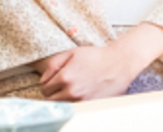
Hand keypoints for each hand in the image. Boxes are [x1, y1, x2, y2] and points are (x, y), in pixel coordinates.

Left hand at [34, 23, 162, 100]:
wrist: (119, 63)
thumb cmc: (96, 56)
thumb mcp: (72, 53)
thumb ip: (54, 64)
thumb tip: (43, 79)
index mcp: (65, 77)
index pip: (44, 89)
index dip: (47, 84)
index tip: (53, 82)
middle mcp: (71, 91)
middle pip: (51, 100)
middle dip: (52, 93)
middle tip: (59, 87)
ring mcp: (81, 100)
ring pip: (62, 106)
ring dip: (62, 100)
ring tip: (70, 90)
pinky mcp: (90, 105)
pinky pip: (75, 109)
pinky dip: (74, 104)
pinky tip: (80, 94)